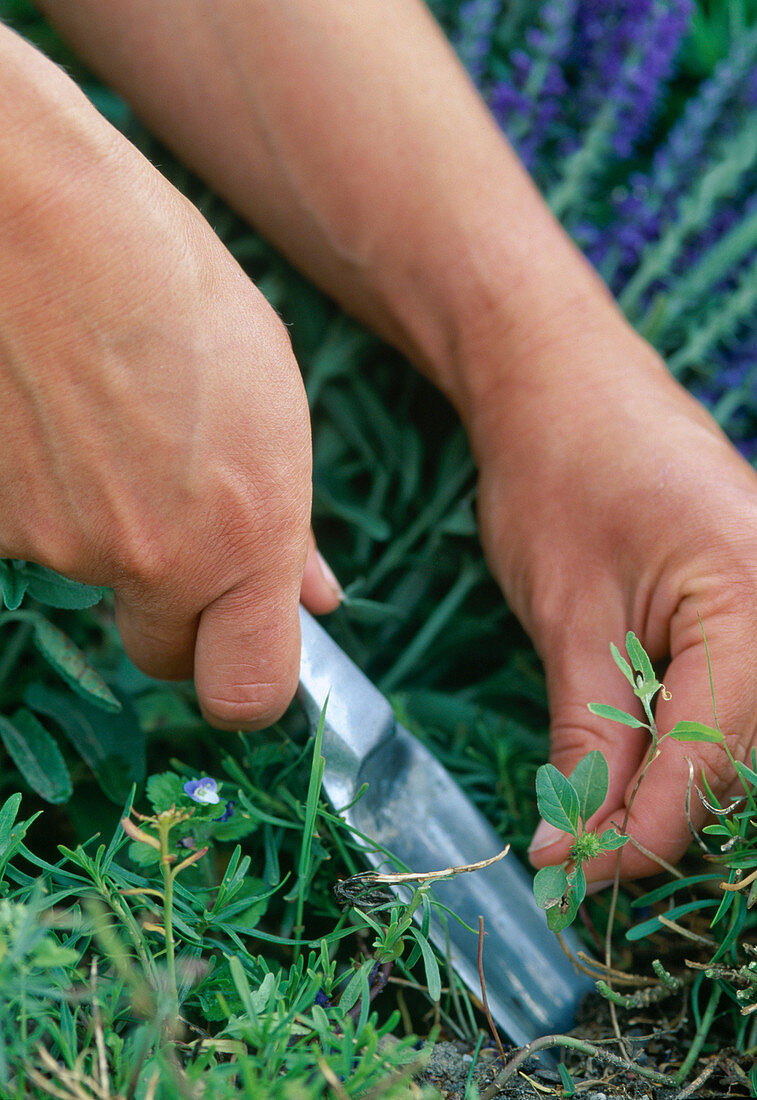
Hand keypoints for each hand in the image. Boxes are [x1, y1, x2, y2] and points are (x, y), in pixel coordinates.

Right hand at [0, 28, 339, 728]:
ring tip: (116, 424)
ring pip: (97, 582)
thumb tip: (315, 599)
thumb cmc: (173, 285)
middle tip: (182, 525)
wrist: (32, 212)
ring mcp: (57, 546)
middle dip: (181, 612)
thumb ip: (290, 526)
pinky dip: (49, 496)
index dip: (249, 684)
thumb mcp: (274, 404)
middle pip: (166, 654)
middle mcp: (150, 562)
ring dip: (112, 533)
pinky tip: (58, 416)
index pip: (247, 695)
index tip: (248, 650)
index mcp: (244, 536)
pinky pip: (34, 533)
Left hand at [473, 321, 756, 884]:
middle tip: (584, 857)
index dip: (638, 833)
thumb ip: (588, 742)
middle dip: (665, 818)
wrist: (564, 389)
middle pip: (744, 763)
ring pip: (746, 743)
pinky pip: (740, 705)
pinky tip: (642, 768)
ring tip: (603, 820)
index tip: (572, 873)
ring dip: (679, 789)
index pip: (712, 761)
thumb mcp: (567, 621)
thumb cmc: (556, 479)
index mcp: (756, 601)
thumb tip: (577, 849)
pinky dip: (691, 747)